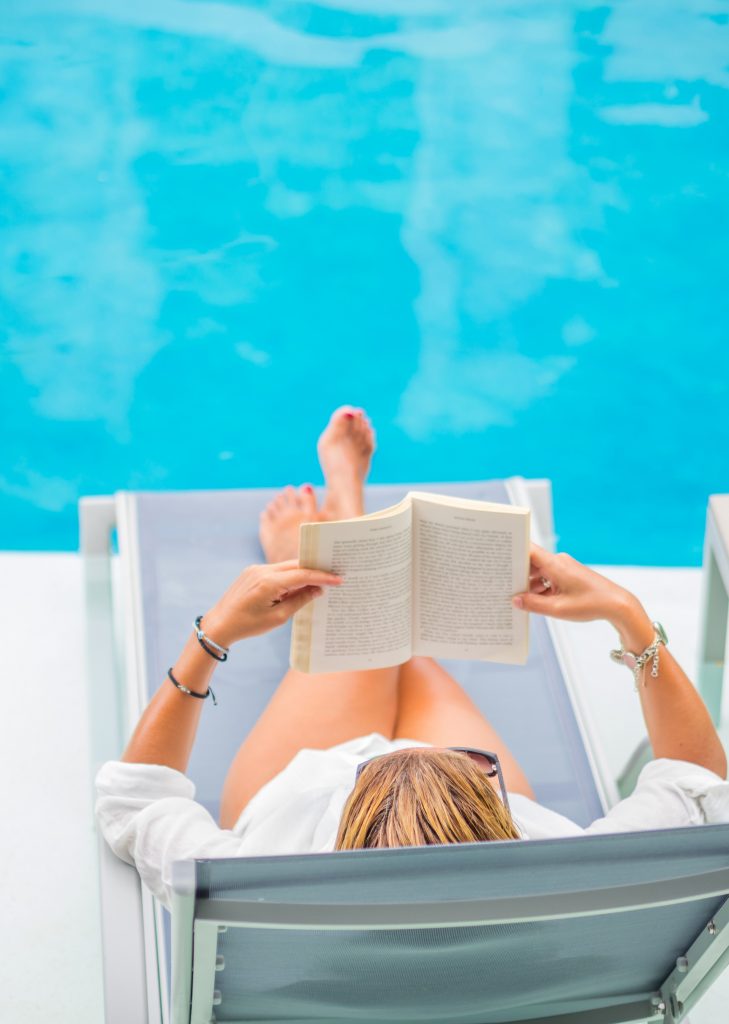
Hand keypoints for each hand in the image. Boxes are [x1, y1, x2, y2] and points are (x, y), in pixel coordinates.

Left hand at [200, 560, 341, 646]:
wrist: (219, 624)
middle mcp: (262, 570)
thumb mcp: (278, 617)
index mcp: (268, 583)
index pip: (302, 575)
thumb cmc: (248, 625)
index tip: (338, 578)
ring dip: (302, 573)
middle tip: (334, 575)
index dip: (322, 576)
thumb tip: (317, 589)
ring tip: (319, 582)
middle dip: (315, 570)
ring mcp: (255, 569)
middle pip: (295, 566)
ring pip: (286, 567)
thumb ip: (299, 600)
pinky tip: (299, 585)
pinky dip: (289, 576)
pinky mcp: (252, 572)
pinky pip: (276, 570)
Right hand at [512, 543, 646, 633]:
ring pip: (539, 573)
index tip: (498, 555)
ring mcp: (563, 568)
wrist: (616, 605)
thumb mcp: (558, 608)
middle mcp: (558, 562)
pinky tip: (534, 601)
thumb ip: (533, 604)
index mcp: (555, 564)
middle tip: (502, 585)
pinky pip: (548, 579)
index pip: (528, 550)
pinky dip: (540, 588)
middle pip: (530, 564)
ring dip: (530, 586)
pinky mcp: (568, 576)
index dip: (512, 551)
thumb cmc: (590, 604)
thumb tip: (515, 601)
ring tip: (518, 599)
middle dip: (518, 575)